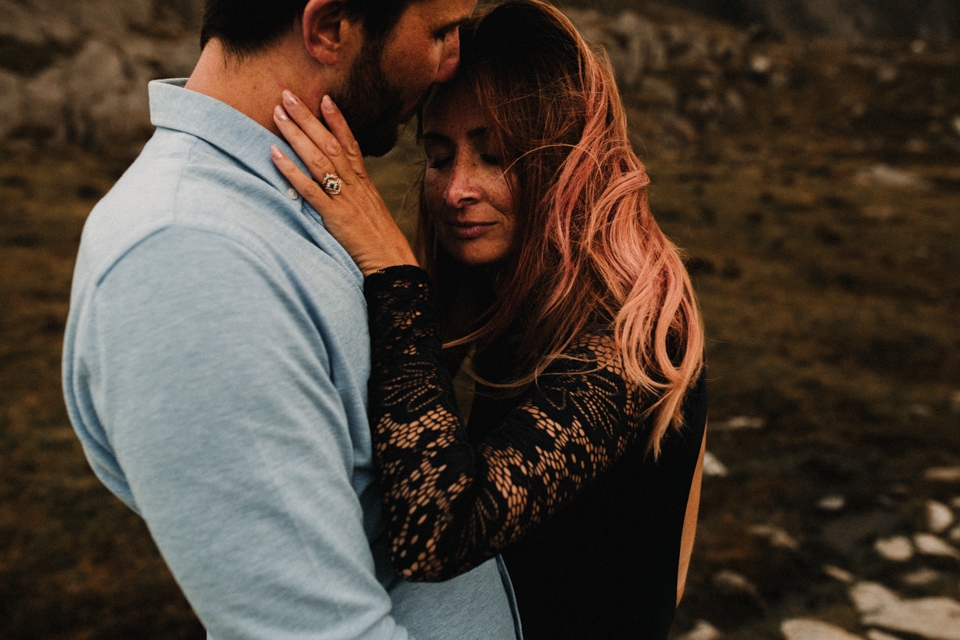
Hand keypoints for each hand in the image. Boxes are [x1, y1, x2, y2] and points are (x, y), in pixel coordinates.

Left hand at [270, 91, 418, 276]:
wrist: (391, 263)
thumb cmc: (380, 242)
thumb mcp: (371, 211)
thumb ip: (356, 196)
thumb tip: (340, 187)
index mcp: (364, 182)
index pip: (350, 143)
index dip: (337, 120)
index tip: (324, 98)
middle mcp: (354, 184)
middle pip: (329, 143)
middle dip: (308, 118)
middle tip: (288, 95)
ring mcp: (344, 198)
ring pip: (318, 158)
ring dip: (296, 134)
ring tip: (278, 114)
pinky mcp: (334, 216)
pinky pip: (310, 188)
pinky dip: (291, 170)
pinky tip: (274, 154)